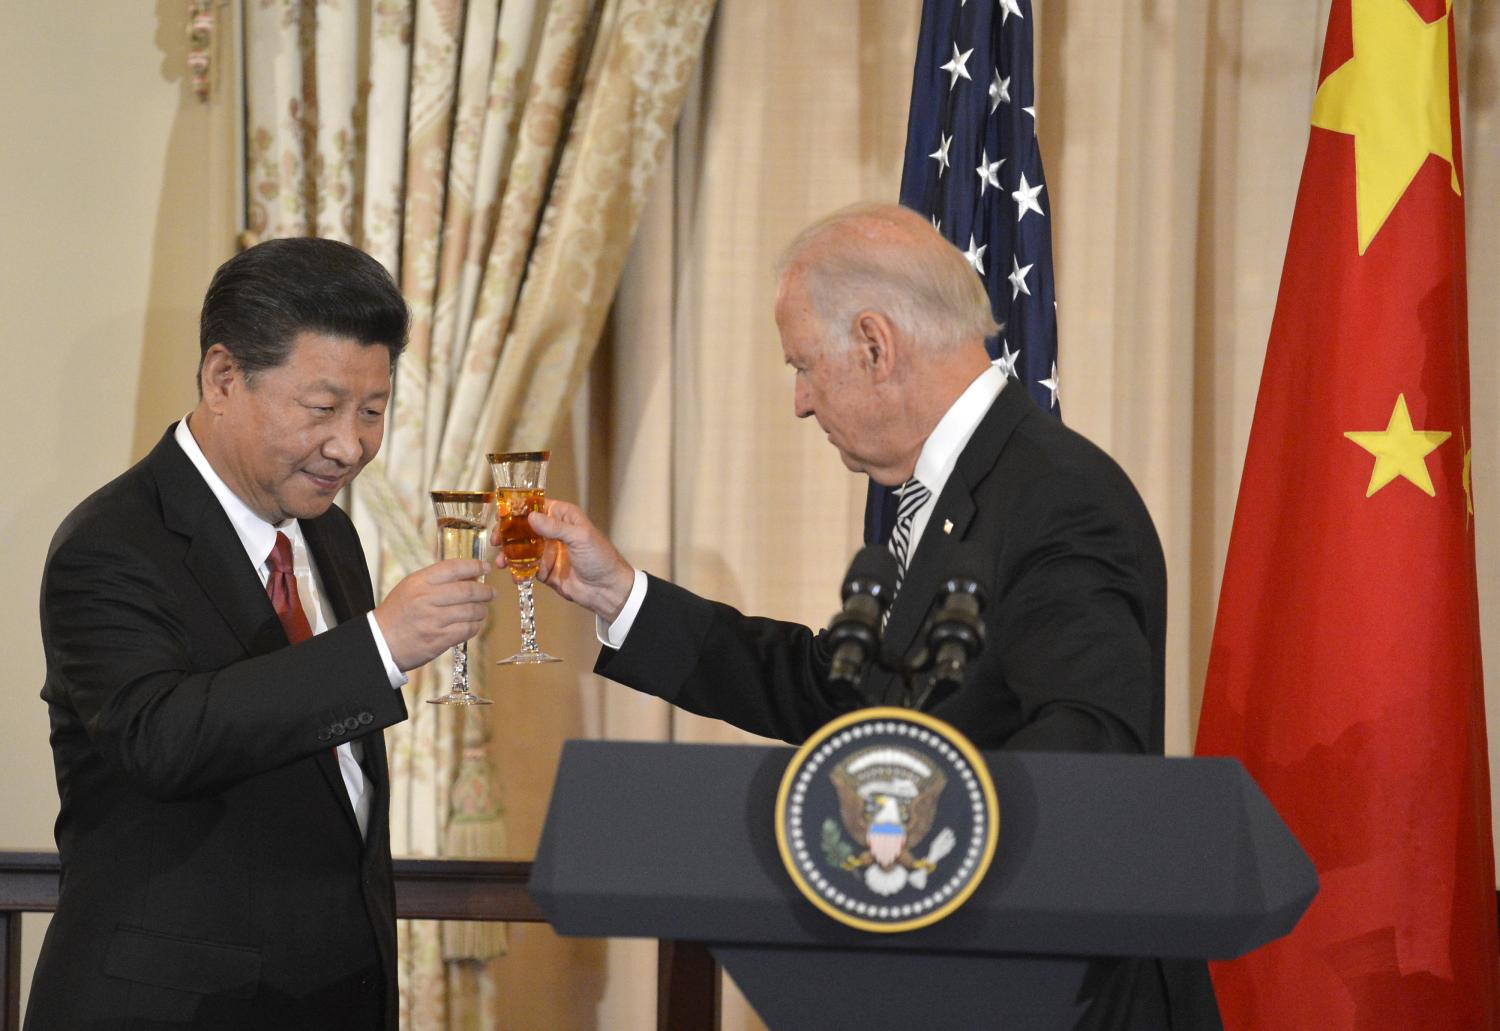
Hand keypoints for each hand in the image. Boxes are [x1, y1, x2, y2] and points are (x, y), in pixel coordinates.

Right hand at [373, 559, 494, 670]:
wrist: (380, 642)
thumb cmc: (398, 613)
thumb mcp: (411, 587)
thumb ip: (437, 580)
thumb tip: (470, 575)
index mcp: (419, 582)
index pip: (454, 567)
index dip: (474, 565)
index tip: (486, 567)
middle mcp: (427, 599)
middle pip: (468, 590)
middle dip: (485, 591)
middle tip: (491, 593)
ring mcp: (433, 620)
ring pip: (471, 611)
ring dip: (481, 610)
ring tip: (482, 610)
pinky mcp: (438, 640)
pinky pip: (467, 630)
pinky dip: (474, 627)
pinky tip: (473, 625)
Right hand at [499, 499, 633, 621]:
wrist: (607, 589)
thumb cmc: (600, 557)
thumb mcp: (580, 537)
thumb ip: (555, 527)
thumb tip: (531, 517)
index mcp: (563, 517)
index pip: (537, 507)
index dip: (518, 509)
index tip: (502, 515)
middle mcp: (553, 532)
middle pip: (524, 528)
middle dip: (507, 533)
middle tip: (496, 540)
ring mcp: (547, 552)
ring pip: (521, 549)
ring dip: (509, 554)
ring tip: (501, 562)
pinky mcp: (545, 570)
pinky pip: (526, 568)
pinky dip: (517, 571)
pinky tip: (514, 575)